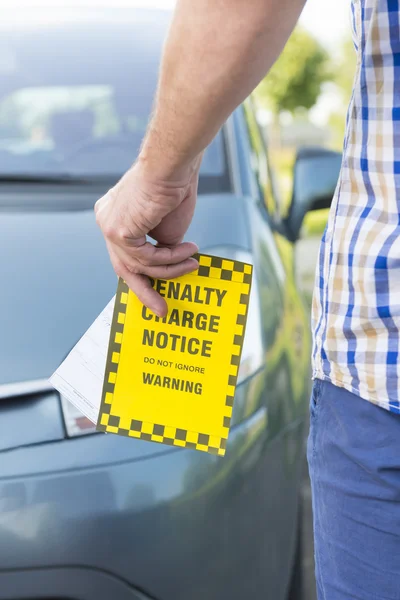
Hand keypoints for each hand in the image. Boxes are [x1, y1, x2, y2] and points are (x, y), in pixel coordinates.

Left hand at [95, 158, 199, 316]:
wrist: (173, 163)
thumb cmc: (175, 185)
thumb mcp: (168, 226)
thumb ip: (161, 247)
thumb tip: (166, 268)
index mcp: (115, 215)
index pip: (125, 253)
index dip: (143, 274)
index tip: (158, 290)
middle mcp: (107, 220)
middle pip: (123, 267)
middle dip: (145, 291)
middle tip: (162, 310)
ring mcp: (109, 225)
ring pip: (139, 265)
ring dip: (171, 268)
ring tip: (194, 261)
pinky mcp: (118, 230)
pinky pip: (146, 258)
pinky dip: (169, 258)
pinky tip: (188, 251)